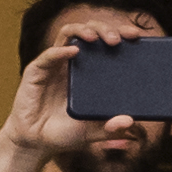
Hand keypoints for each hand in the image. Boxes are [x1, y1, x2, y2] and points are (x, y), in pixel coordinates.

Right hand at [0, 20, 159, 164]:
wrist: (36, 143)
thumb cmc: (64, 132)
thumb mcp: (92, 132)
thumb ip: (110, 128)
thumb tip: (129, 120)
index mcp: (90, 71)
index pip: (106, 42)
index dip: (120, 33)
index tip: (136, 36)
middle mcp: (73, 62)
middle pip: (90, 31)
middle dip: (105, 29)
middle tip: (117, 40)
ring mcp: (55, 64)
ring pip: (69, 33)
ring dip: (83, 30)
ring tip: (95, 38)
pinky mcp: (37, 71)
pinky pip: (49, 55)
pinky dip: (61, 50)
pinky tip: (74, 51)